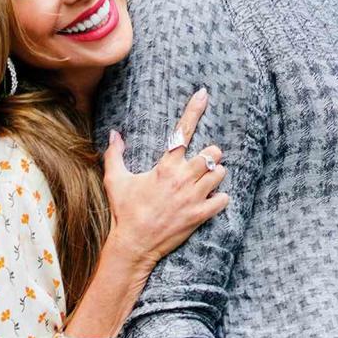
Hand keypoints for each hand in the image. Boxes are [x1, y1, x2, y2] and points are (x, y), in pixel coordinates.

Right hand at [103, 88, 229, 268]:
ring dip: (216, 176)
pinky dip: (220, 198)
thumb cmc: (124, 211)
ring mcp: (193, 198)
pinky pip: (224, 199)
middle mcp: (182, 179)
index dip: (194, 109)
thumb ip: (114, 154)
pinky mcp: (200, 215)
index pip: (182, 131)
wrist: (133, 244)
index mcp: (165, 167)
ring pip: (220, 174)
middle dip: (211, 155)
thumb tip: (113, 134)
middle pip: (213, 153)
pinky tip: (211, 200)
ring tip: (206, 182)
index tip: (204, 93)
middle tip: (202, 164)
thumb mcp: (115, 180)